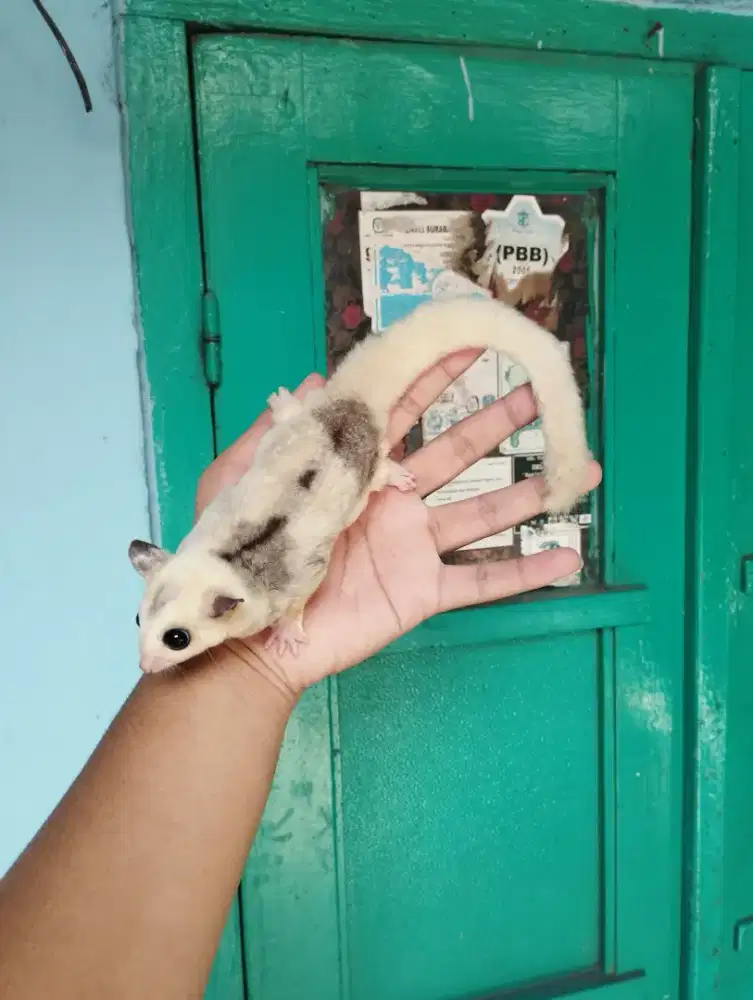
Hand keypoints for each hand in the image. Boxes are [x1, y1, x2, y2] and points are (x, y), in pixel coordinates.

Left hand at [196, 353, 601, 695]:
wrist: (251, 637)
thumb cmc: (244, 555)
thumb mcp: (242, 480)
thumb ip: (276, 431)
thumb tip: (317, 378)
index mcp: (354, 468)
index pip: (403, 411)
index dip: (435, 376)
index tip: (469, 340)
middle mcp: (395, 498)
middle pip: (459, 451)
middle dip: (499, 419)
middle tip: (541, 389)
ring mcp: (415, 545)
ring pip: (485, 510)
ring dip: (532, 491)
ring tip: (585, 467)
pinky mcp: (424, 590)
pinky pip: (482, 580)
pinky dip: (524, 571)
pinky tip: (566, 558)